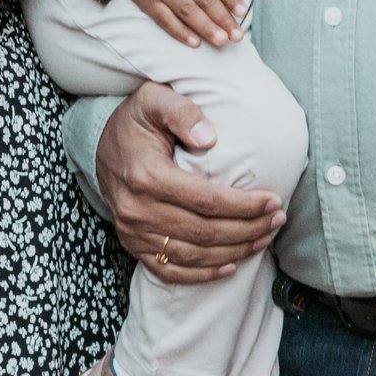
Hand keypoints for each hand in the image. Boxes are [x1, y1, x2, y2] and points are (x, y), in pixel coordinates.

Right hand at [97, 82, 283, 283]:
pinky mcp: (133, 245)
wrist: (98, 145)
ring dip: (233, 252)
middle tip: (277, 219)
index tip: (272, 200)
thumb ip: (182, 111)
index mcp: (146, 175)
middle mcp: (137, 209)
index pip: (206, 200)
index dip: (243, 205)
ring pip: (192, 255)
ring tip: (264, 238)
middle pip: (204, 231)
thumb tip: (209, 137)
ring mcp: (133, 232)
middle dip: (247, 228)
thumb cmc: (135, 121)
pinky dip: (202, 275)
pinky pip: (169, 271)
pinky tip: (230, 267)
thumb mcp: (154, 100)